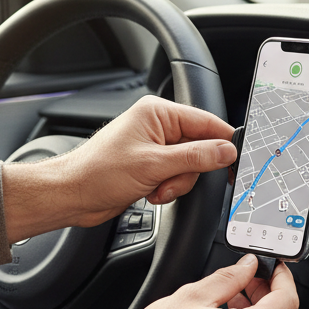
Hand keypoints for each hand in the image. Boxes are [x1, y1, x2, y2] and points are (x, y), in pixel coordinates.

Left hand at [1, 96, 235, 240]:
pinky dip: (168, 189)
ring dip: (176, 184)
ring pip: (189, 167)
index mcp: (158, 113)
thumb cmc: (99, 173)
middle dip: (187, 172)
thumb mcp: (154, 165)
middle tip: (169, 181)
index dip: (221, 144)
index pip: (206, 123)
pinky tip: (150, 193)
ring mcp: (154, 147)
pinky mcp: (151, 166)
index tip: (234, 163)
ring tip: (155, 189)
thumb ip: (195, 158)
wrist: (73, 195)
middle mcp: (157, 126)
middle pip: (200, 149)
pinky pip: (175, 177)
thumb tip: (226, 151)